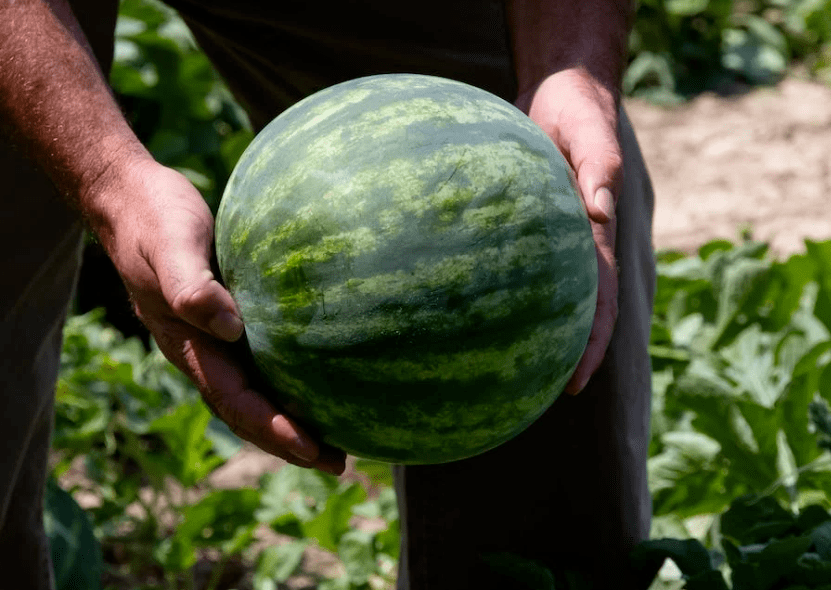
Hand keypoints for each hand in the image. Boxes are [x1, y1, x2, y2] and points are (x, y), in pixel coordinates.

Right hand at [85, 157, 346, 474]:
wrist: (129, 197)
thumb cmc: (154, 219)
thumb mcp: (172, 247)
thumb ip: (192, 288)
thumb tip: (231, 328)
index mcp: (188, 345)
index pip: (235, 402)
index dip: (273, 430)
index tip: (313, 451)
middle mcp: (201, 350)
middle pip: (245, 411)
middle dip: (288, 441)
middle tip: (337, 463)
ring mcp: (210, 336)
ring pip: (251, 391)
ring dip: (287, 418)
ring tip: (332, 436)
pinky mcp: (224, 315)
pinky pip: (257, 360)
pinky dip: (283, 379)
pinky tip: (314, 376)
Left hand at [515, 67, 621, 394]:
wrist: (559, 88)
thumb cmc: (580, 109)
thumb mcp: (594, 133)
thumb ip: (600, 170)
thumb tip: (599, 212)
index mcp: (596, 235)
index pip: (596, 302)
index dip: (588, 346)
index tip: (572, 385)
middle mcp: (572, 244)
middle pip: (566, 311)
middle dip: (554, 355)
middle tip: (530, 398)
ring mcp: (545, 236)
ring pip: (535, 293)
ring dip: (523, 330)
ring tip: (493, 370)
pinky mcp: (517, 223)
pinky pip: (503, 261)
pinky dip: (490, 287)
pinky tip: (458, 307)